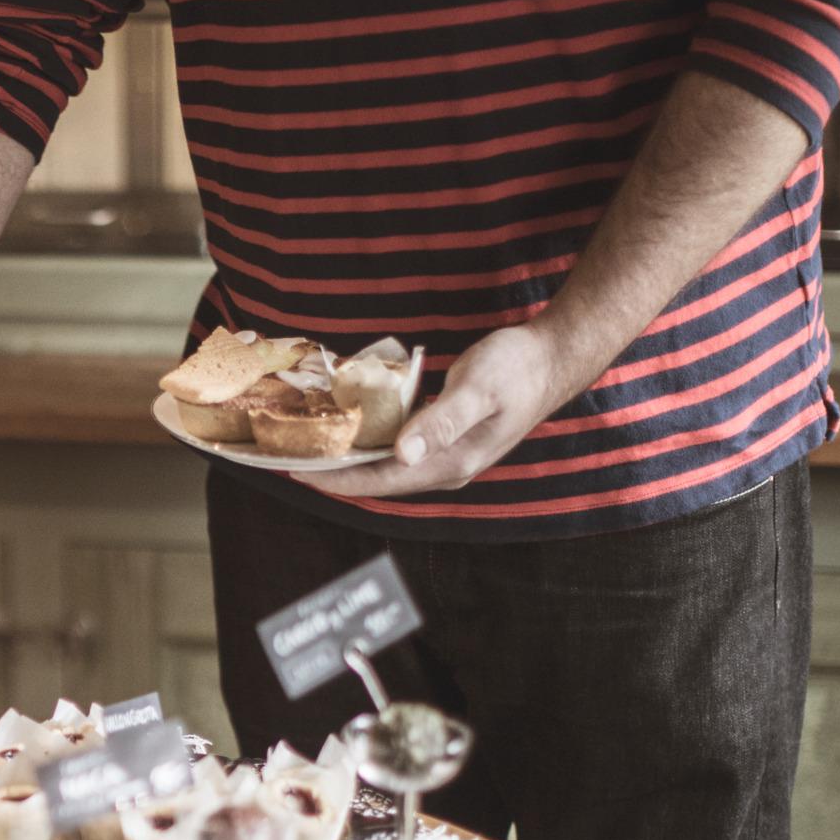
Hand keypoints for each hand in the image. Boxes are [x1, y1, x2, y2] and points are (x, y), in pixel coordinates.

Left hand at [299, 323, 589, 500]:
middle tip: (287, 457)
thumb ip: (442, 422)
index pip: (381, 482)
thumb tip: (403, 455)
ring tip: (306, 446)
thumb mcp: (478, 389)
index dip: (336, 480)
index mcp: (450, 464)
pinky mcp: (444, 440)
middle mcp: (444, 469)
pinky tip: (346, 427)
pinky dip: (368, 441)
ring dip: (347, 459)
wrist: (551, 358)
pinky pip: (396, 449)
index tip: (295, 471)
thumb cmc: (516, 368)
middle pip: (377, 480)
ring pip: (385, 466)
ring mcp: (445, 457)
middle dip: (333, 473)